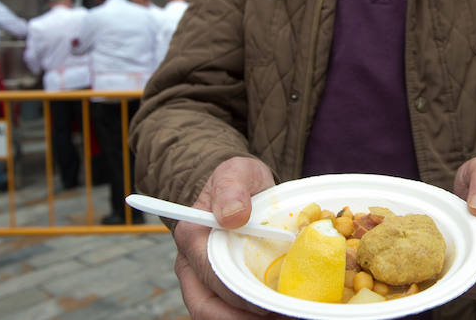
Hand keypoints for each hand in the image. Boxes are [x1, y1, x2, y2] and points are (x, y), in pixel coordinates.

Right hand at [172, 156, 277, 318]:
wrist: (241, 190)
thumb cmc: (240, 181)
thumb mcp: (237, 171)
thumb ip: (232, 187)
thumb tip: (233, 215)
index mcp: (192, 236)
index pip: (210, 275)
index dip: (237, 294)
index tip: (269, 302)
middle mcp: (191, 264)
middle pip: (208, 307)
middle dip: (245, 318)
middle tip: (283, 316)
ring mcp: (204, 280)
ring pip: (218, 316)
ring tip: (284, 316)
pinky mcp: (220, 289)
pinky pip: (232, 313)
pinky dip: (254, 317)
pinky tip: (279, 313)